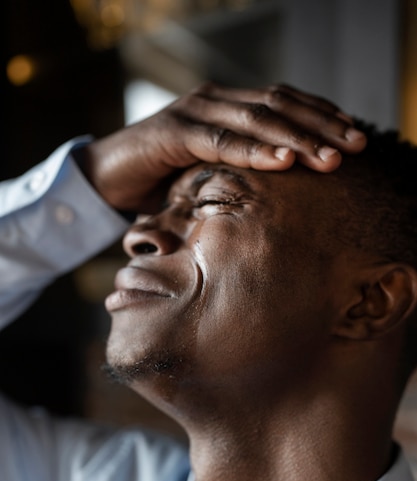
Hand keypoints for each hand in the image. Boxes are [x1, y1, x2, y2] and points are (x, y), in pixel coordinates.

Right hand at [80, 82, 366, 209]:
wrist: (105, 177)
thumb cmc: (161, 178)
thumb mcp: (210, 170)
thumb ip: (240, 167)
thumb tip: (283, 186)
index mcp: (225, 105)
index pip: (282, 102)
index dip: (319, 115)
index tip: (352, 136)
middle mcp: (213, 99)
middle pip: (277, 106)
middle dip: (320, 126)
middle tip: (355, 146)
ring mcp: (193, 110)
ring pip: (255, 120)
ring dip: (296, 139)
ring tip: (329, 158)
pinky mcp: (172, 131)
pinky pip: (220, 141)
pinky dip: (253, 151)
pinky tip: (283, 162)